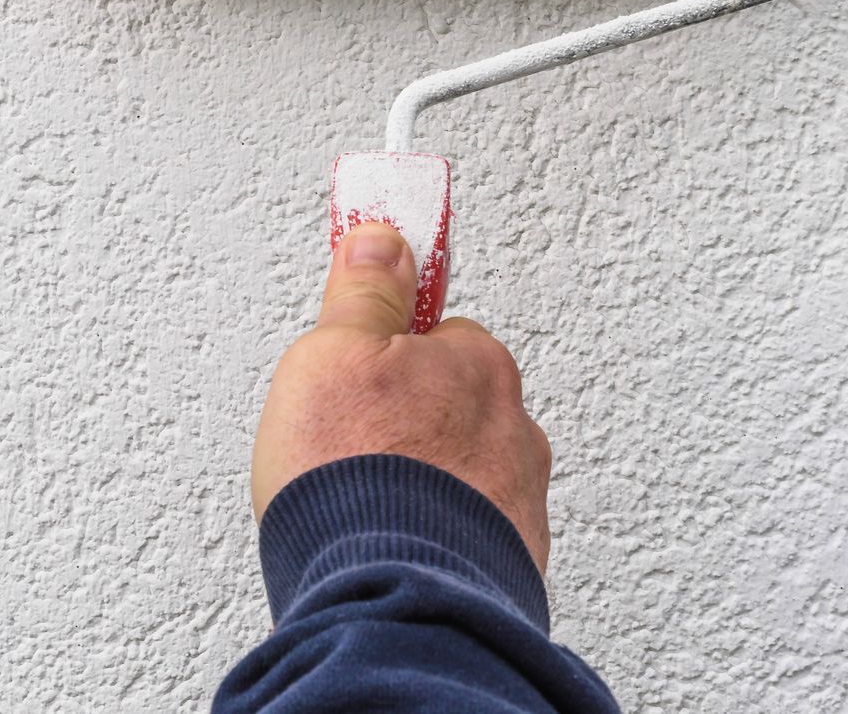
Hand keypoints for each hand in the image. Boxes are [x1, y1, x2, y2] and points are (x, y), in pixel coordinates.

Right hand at [250, 222, 552, 568]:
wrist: (389, 605)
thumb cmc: (358, 481)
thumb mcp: (330, 355)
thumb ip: (362, 294)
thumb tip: (382, 242)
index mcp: (479, 365)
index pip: (438, 334)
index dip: (386, 353)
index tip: (358, 370)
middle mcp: (514, 431)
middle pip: (453, 407)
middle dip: (407, 425)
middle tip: (348, 450)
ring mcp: (517, 504)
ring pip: (461, 477)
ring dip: (423, 490)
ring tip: (363, 512)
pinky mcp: (509, 569)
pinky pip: (465, 539)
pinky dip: (434, 543)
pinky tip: (388, 552)